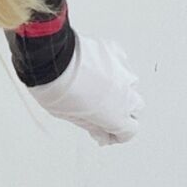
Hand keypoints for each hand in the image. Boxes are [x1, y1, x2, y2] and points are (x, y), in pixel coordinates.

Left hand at [26, 34, 143, 145]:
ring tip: (99, 87)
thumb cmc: (56, 88)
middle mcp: (125, 94)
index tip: (106, 132)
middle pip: (135, 108)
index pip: (130, 131)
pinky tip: (100, 68)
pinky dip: (114, 67)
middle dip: (123, 112)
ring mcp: (122, 71)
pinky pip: (121, 62)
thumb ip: (92, 126)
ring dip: (120, 88)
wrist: (51, 58)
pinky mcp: (114, 51)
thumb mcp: (71, 117)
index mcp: (117, 115)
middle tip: (103, 111)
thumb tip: (102, 135)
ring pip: (131, 84)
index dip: (117, 135)